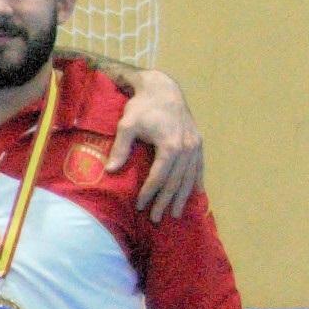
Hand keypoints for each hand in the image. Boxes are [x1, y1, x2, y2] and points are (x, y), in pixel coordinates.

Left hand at [108, 70, 204, 222]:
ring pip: (190, 177)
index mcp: (171, 145)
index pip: (160, 176)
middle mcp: (187, 147)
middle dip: (166, 201)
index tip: (141, 206)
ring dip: (182, 197)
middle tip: (157, 219)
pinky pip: (199, 167)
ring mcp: (195, 145)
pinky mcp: (198, 143)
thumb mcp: (127, 125)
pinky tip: (193, 195)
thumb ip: (120, 148)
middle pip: (176, 181)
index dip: (150, 193)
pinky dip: (195, 182)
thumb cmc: (142, 108)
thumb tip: (110, 170)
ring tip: (174, 213)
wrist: (164, 90)